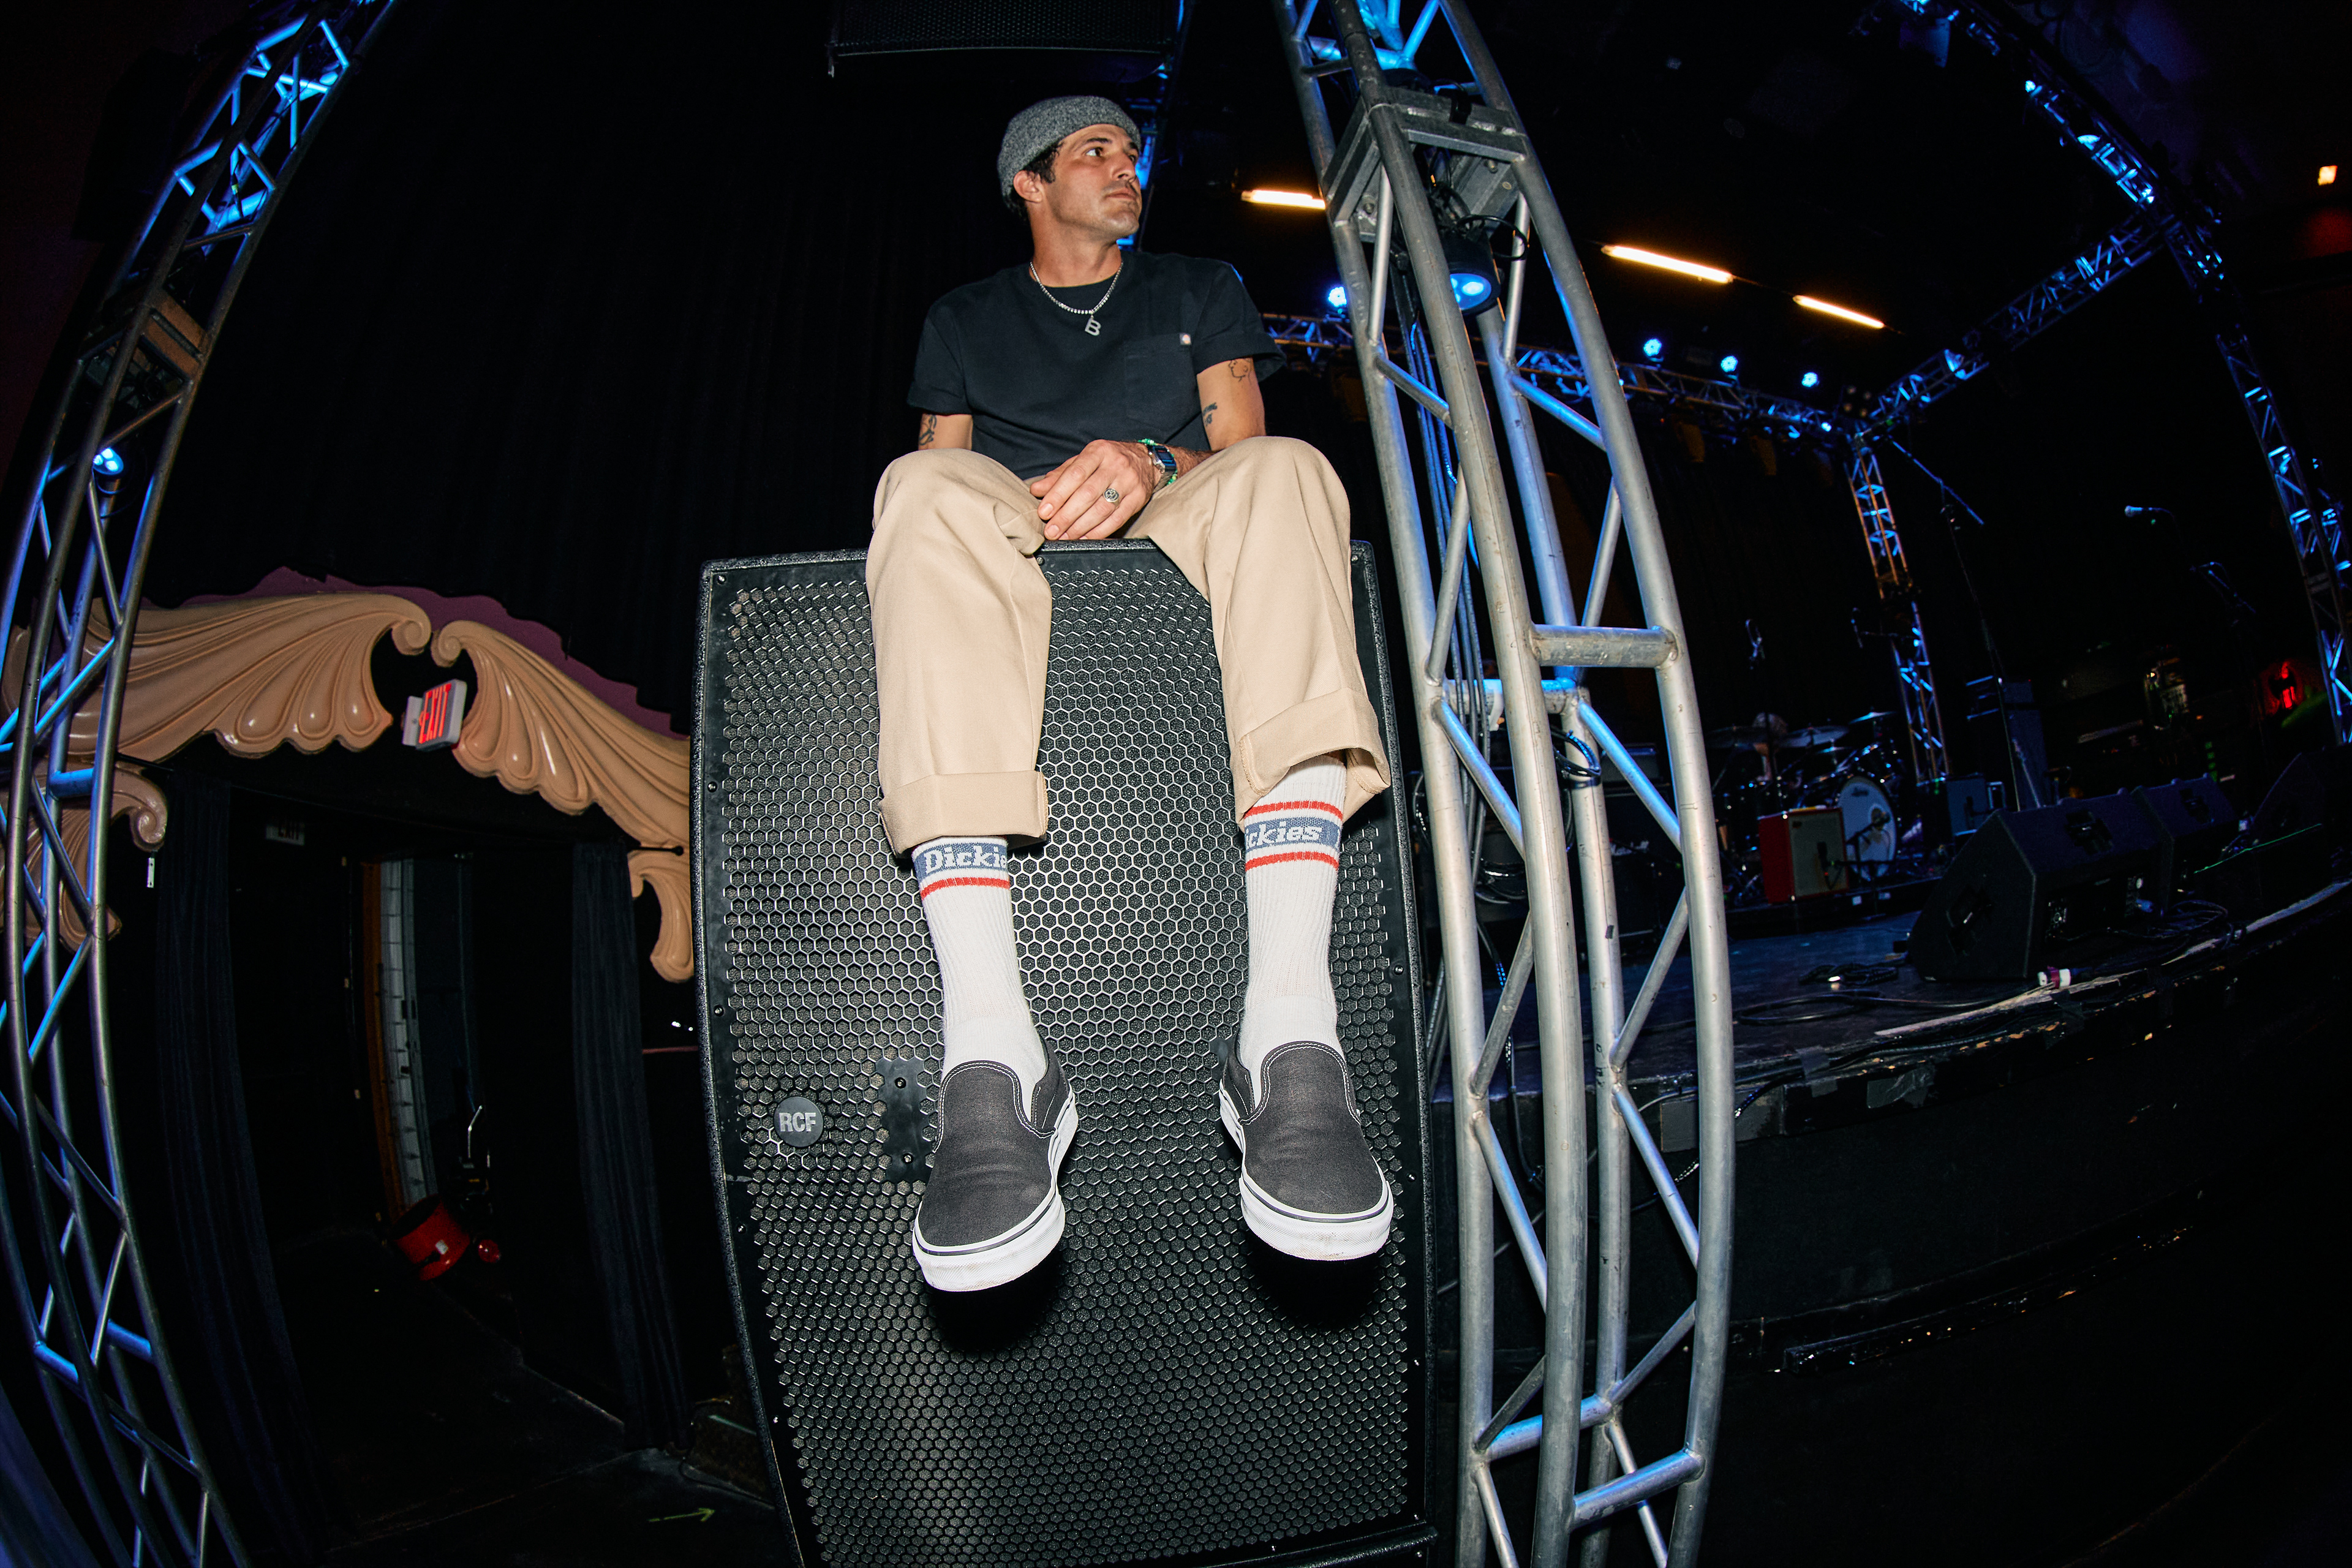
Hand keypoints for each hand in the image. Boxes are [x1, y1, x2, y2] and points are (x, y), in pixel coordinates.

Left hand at [1030, 440, 1157, 539]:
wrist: (1145, 460)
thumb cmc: (1108, 461)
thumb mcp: (1083, 460)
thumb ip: (1060, 475)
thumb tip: (1036, 490)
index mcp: (1098, 451)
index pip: (1075, 474)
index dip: (1058, 495)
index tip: (1044, 511)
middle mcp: (1116, 465)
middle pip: (1088, 494)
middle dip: (1066, 516)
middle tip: (1052, 531)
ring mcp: (1129, 482)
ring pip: (1102, 509)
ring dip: (1080, 527)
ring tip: (1065, 537)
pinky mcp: (1138, 499)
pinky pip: (1116, 519)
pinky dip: (1099, 531)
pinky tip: (1084, 537)